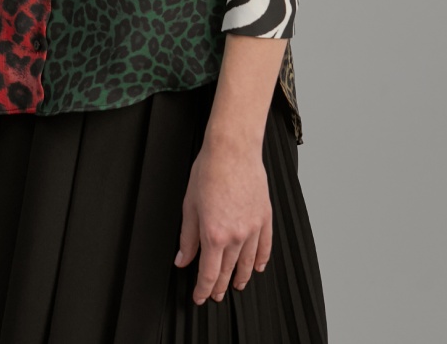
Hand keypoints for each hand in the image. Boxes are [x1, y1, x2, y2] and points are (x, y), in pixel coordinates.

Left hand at [174, 137, 271, 304]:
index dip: (202, 289)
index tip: (199, 297)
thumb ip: (187, 237)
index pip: (209, 274)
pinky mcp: (265, 217)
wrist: (233, 149)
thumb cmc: (209, 171)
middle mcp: (236, 236)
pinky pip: (265, 246)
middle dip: (220, 286)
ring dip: (241, 277)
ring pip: (248, 262)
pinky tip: (257, 267)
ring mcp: (253, 228)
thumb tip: (182, 259)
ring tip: (237, 286)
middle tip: (215, 295)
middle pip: (228, 271)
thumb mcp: (189, 205)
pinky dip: (261, 259)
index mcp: (214, 234)